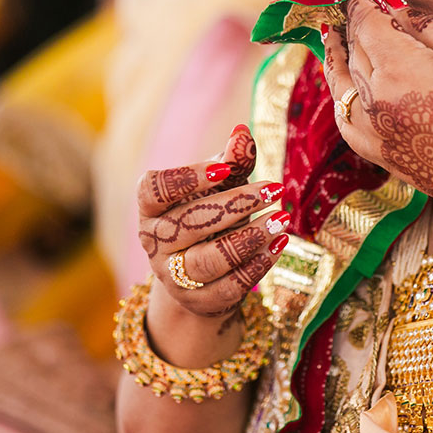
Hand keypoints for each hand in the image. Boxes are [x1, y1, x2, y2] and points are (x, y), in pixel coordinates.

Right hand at [135, 125, 288, 320]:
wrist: (203, 277)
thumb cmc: (210, 217)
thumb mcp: (220, 189)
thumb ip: (231, 163)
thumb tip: (243, 132)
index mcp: (150, 210)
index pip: (153, 191)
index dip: (184, 179)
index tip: (223, 169)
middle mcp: (155, 243)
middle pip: (189, 222)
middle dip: (236, 205)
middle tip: (275, 189)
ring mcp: (174, 276)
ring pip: (208, 260)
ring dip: (249, 238)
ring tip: (282, 219)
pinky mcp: (200, 300)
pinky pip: (230, 285)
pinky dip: (259, 264)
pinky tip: (281, 243)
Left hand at [319, 0, 432, 234]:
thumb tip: (399, 12)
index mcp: (399, 65)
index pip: (366, 22)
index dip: (361, 2)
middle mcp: (374, 94)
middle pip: (353, 48)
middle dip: (353, 25)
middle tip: (352, 9)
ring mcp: (367, 125)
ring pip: (341, 79)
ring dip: (336, 54)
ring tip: (333, 37)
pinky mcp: (371, 149)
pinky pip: (342, 112)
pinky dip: (339, 92)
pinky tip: (343, 84)